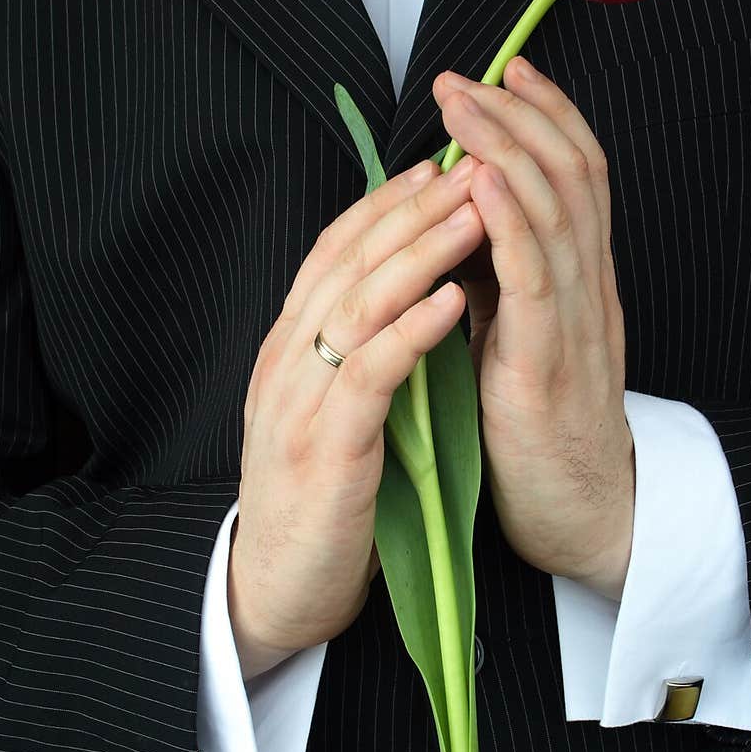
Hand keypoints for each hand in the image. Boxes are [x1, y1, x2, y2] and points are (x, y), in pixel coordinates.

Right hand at [229, 155, 484, 678]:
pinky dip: (412, 331)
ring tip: (474, 214)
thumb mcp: (328, 409)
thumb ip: (353, 354)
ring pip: (358, 304)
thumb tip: (403, 299)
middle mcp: (287, 362)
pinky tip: (451, 301)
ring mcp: (301, 403)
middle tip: (468, 167)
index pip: (333, 255)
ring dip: (419, 254)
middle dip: (411, 211)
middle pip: (348, 263)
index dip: (384, 206)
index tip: (437, 168)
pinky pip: (371, 374)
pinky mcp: (327, 448)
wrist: (276, 585)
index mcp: (289, 349)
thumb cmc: (317, 499)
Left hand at [432, 57, 634, 600]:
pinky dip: (511, 220)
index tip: (504, 72)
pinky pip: (536, 278)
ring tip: (466, 104)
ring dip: (508, 148)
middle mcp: (589, 289)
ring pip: (557, 210)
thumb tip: (455, 230)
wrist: (582, 515)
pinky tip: (484, 180)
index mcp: (580, 283)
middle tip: (470, 73)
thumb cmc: (539, 433)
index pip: (574, 176)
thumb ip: (500, 286)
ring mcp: (576, 323)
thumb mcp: (519, 342)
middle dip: (519, 114)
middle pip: (571, 174)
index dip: (544, 117)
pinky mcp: (550, 363)